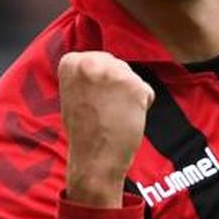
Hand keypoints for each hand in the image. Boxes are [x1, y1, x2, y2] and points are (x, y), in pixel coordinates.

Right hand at [58, 51, 154, 207]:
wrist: (93, 159)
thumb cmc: (83, 130)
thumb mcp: (74, 92)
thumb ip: (88, 73)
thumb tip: (107, 59)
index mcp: (71, 61)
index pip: (97, 60)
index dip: (98, 84)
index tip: (89, 101)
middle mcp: (92, 62)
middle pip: (117, 66)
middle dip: (116, 87)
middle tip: (102, 112)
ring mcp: (115, 73)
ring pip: (132, 78)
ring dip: (129, 97)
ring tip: (112, 116)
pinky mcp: (136, 87)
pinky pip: (146, 92)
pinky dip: (141, 106)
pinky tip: (126, 120)